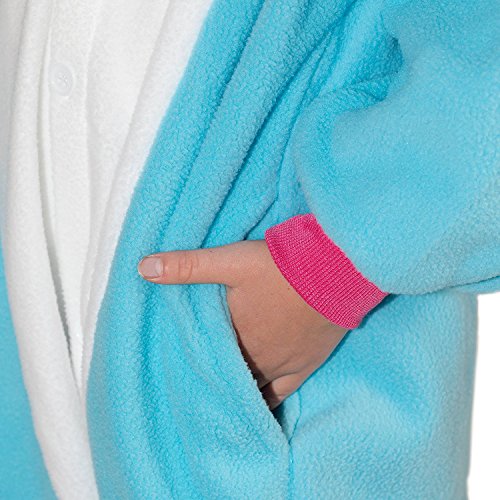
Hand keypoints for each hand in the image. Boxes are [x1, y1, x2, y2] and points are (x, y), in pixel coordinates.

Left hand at [138, 240, 347, 409]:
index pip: (204, 359)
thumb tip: (143, 268)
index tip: (174, 374)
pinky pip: (282, 394)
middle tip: (196, 387)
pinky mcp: (305, 364)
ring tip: (220, 402)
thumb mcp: (229, 260)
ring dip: (235, 392)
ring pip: (250, 389)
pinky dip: (267, 403)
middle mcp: (254, 357)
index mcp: (232, 335)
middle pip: (227, 376)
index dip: (189, 366)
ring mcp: (281, 365)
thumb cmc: (280, 267)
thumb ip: (187, 266)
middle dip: (212, 380)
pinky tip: (257, 412)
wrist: (333, 272)